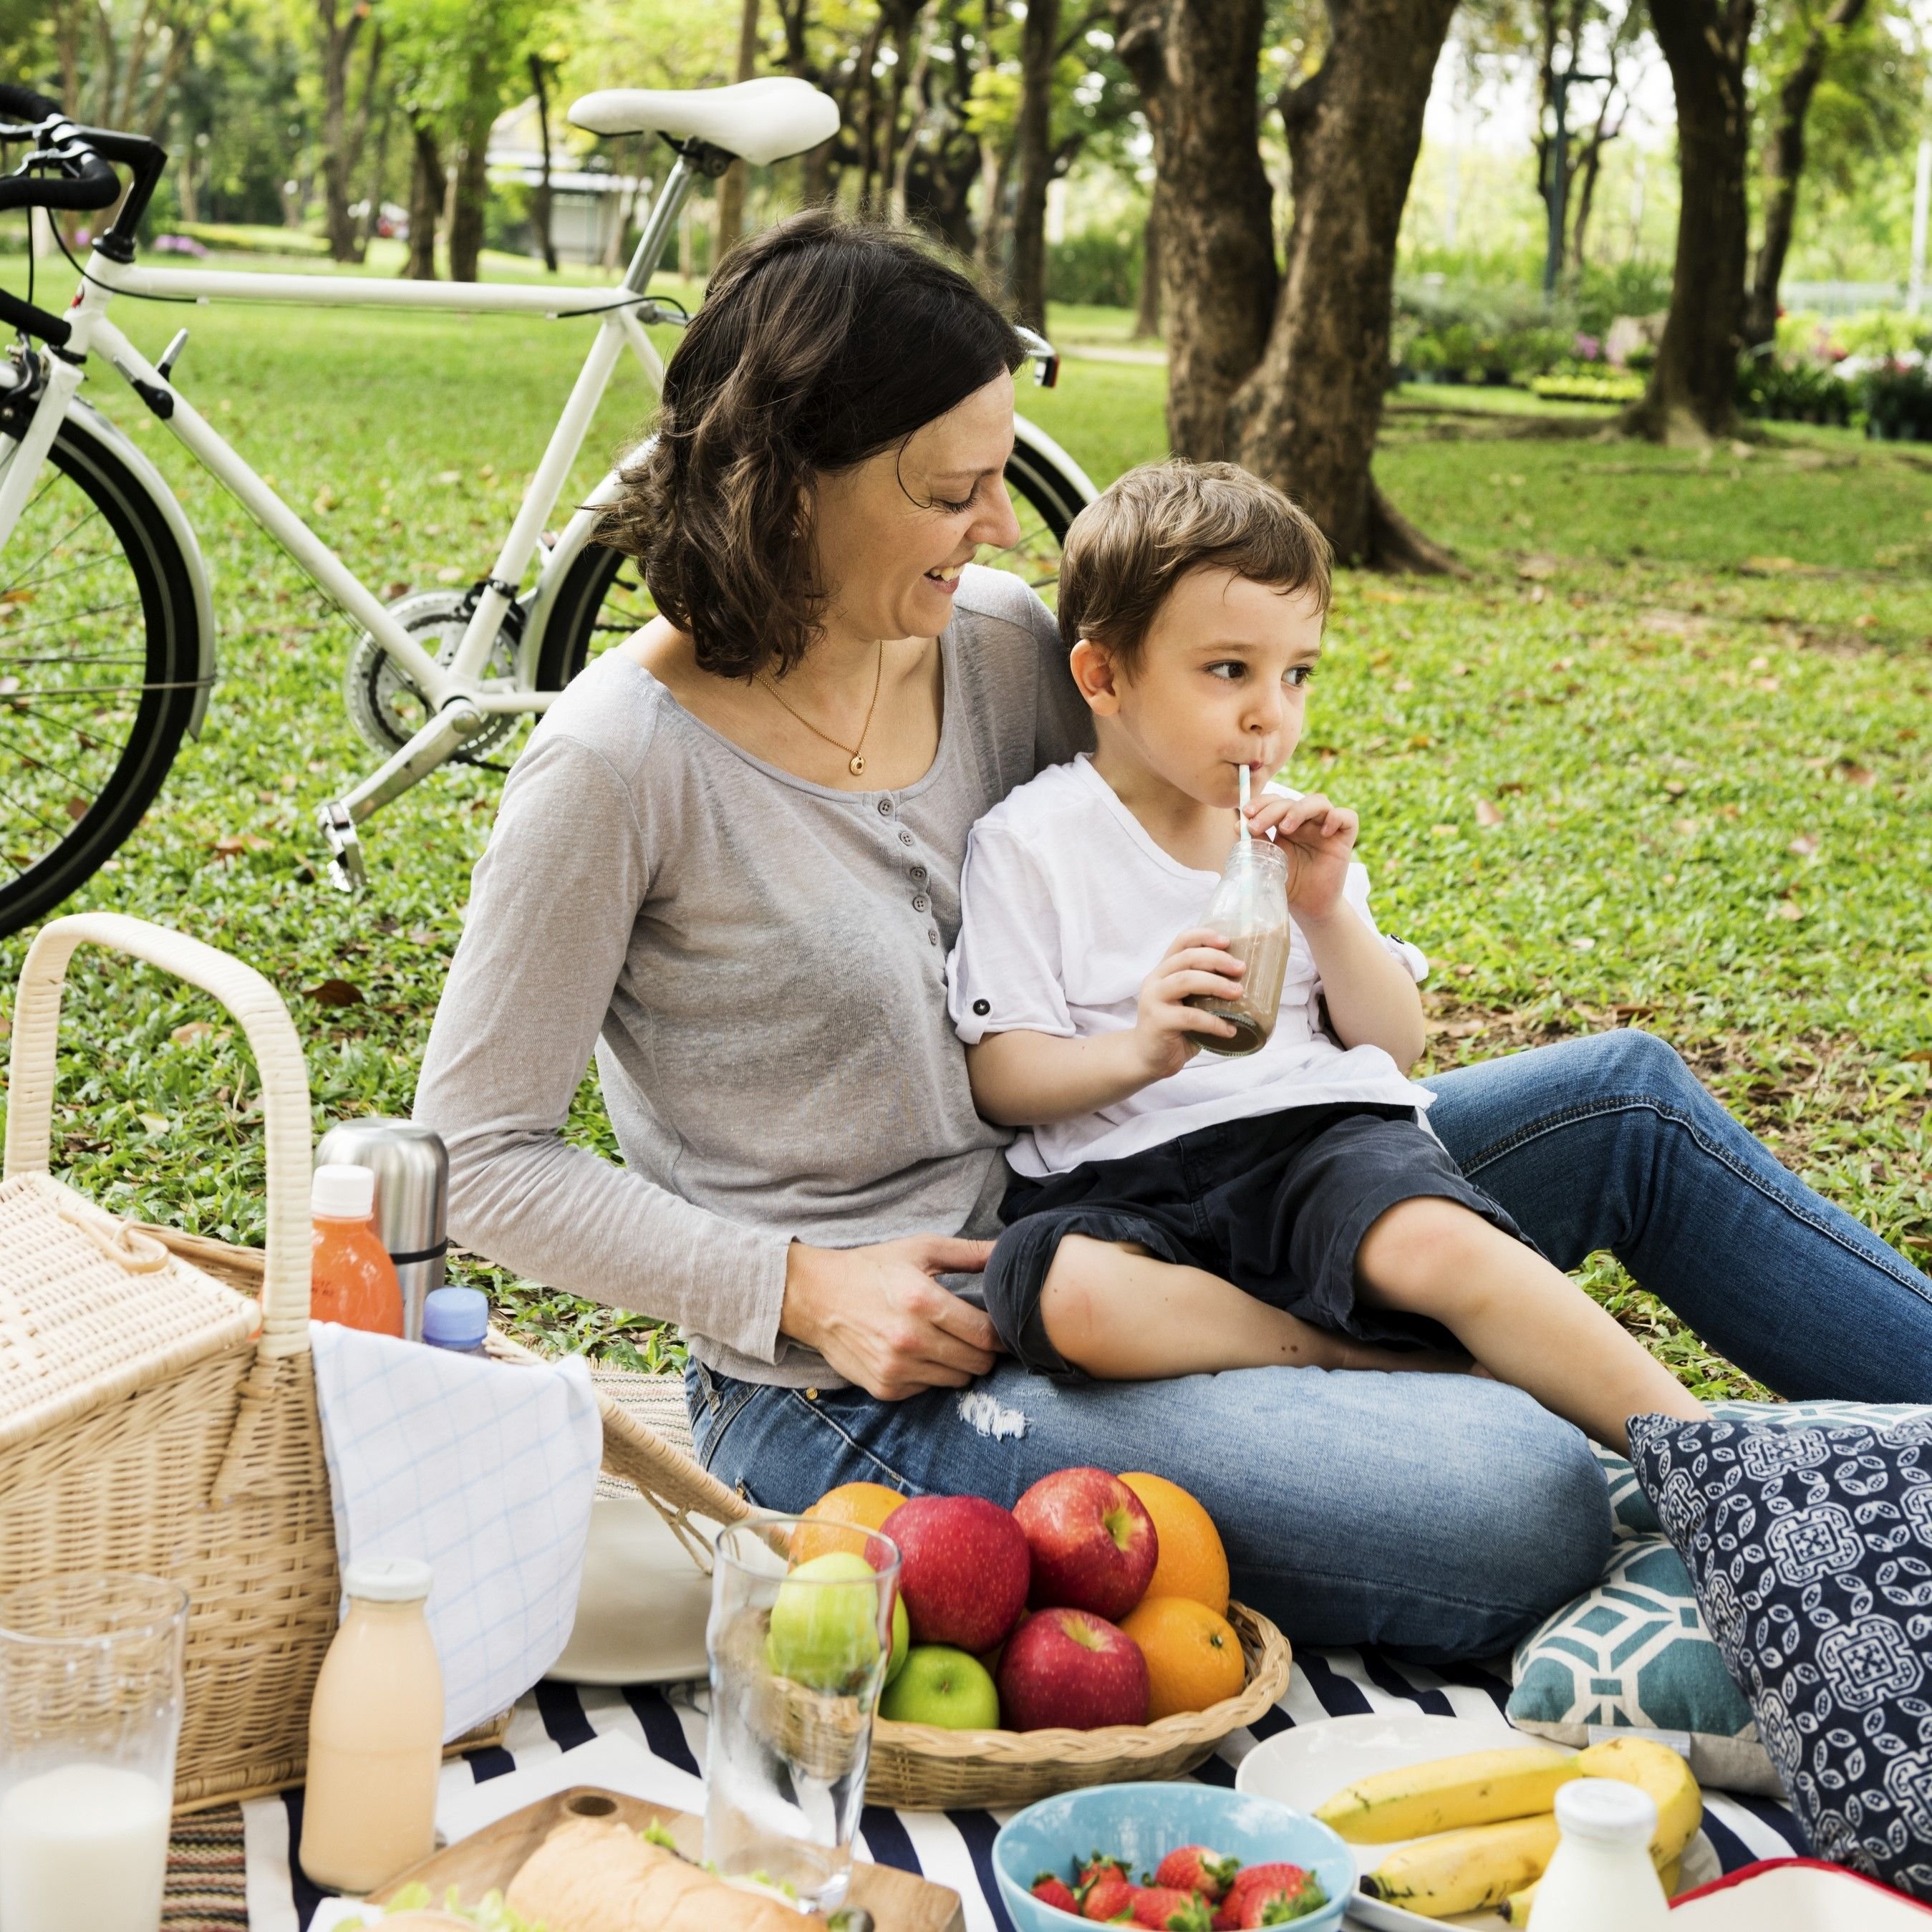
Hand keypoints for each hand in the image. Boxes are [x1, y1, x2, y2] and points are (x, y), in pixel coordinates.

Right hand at [780, 1235, 1002, 1400]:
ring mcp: (896, 1368)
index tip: (999, 1324)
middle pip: (978, 1362)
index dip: (1000, 1331)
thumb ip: (969, 1253)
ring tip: (947, 1340)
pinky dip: (932, 1373)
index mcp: (922, 1301)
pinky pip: (929, 1388)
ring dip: (960, 1363)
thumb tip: (1008, 1252)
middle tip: (975, 1333)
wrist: (815, 1297)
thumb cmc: (871, 1269)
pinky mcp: (885, 1388)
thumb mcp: (919, 1249)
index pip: (985, 1334)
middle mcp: (910, 1339)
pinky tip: (919, 1352)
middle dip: (984, 1349)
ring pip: (958, 1380)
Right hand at [1132, 925, 1243, 1080]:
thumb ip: (1204, 990)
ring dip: (1216, 984)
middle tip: (1241, 969)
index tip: (1228, 941)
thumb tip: (1245, 983)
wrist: (1147, 1058)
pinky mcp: (1157, 1021)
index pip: (1181, 942)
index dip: (1204, 936)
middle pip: (1186, 958)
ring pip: (1186, 980)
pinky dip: (1214, 1022)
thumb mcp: (1188, 1003)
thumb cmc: (1174, 1029)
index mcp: (1164, 971)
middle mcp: (1155, 980)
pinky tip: (1229, 1030)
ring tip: (1238, 993)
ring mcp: (1153, 1000)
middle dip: (1217, 960)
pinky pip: (1190, 1017)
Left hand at [1244, 791, 1356, 921]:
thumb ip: (1257, 843)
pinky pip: (1348, 817)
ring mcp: (1326, 827)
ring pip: (1318, 801)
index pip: (1275, 802)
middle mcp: (1306, 822)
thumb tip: (1238, 824)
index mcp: (1286, 824)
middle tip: (1256, 826)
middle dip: (1271, 810)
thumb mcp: (1268, 863)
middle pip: (1292, 801)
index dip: (1261, 803)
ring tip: (1285, 829)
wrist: (1308, 907)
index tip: (1245, 813)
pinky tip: (1324, 833)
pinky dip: (1336, 818)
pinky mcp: (1344, 838)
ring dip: (1299, 810)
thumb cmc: (1288, 884)